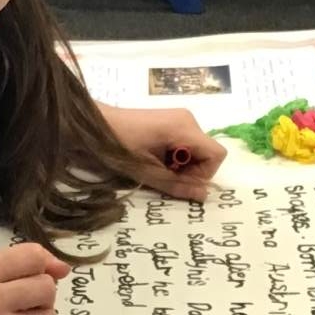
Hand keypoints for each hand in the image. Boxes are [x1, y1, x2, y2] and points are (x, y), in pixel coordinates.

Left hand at [104, 106, 225, 197]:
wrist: (97, 123)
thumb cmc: (120, 147)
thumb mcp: (147, 171)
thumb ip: (177, 185)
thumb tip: (203, 197)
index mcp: (185, 128)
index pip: (216, 155)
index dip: (203, 174)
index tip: (179, 180)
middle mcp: (188, 120)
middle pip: (207, 153)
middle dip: (191, 171)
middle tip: (164, 176)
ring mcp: (180, 118)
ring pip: (196, 149)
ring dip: (181, 164)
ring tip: (157, 167)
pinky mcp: (171, 120)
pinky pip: (186, 143)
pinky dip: (175, 155)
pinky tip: (155, 158)